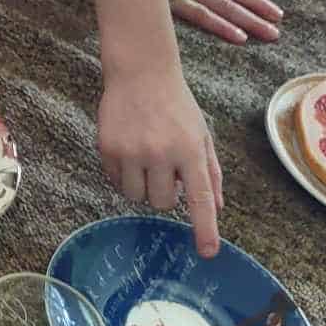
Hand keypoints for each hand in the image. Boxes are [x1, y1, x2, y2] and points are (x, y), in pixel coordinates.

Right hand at [98, 66, 221, 256]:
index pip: (200, 198)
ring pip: (135, 196)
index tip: (207, 252)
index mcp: (191, 150)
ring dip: (141, 185)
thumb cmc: (176, 104)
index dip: (204, 228)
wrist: (140, 72)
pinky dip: (122, 173)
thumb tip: (217, 207)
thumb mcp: (201, 133)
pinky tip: (127, 149)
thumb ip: (210, 171)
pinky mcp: (108, 149)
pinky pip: (114, 180)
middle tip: (164, 170)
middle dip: (163, 193)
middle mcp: (161, 153)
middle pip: (161, 203)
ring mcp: (131, 151)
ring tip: (144, 159)